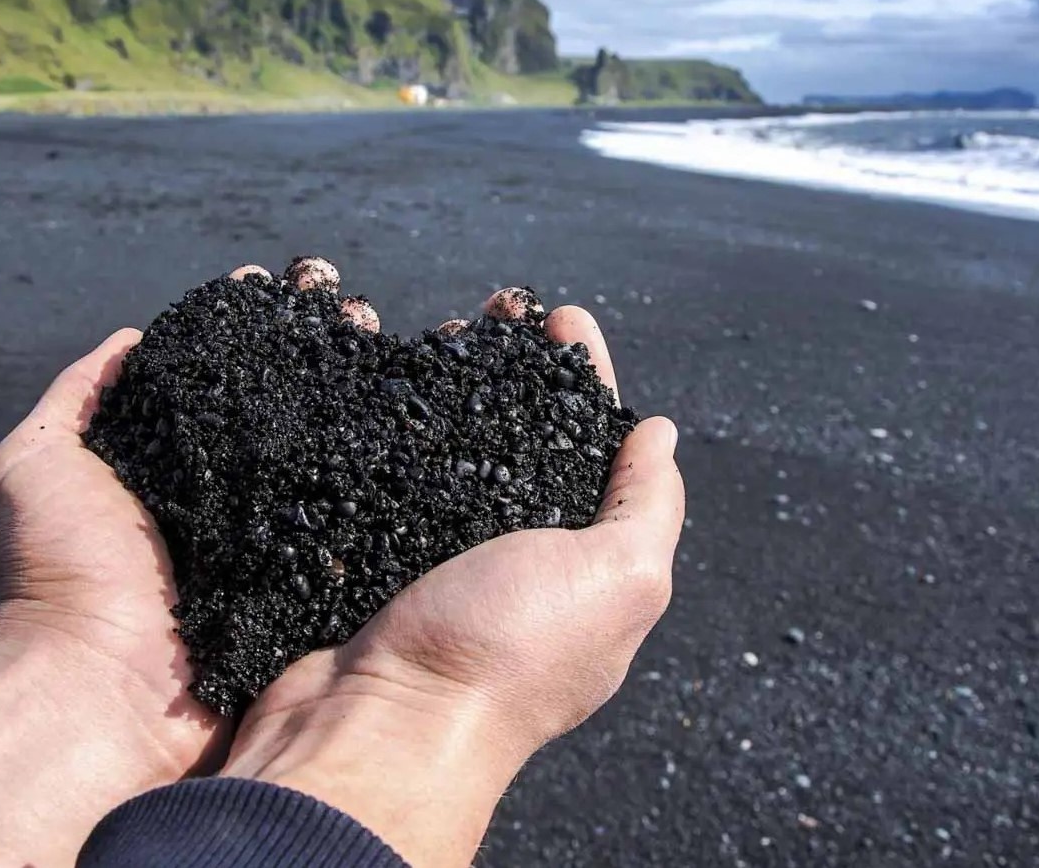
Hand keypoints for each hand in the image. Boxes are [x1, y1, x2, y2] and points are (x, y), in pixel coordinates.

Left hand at [0, 257, 370, 867]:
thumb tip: (131, 338)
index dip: (261, 329)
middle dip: (324, 351)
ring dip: (363, 395)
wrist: (100, 684)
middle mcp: (227, 494)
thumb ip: (77, 397)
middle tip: (357, 311)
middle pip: (287, 406)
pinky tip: (413, 419)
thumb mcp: (34, 461)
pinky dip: (385, 476)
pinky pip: (352, 522)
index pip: (226, 377)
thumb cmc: (57, 568)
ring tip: (389, 341)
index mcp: (170, 463)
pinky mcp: (306, 583)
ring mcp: (271, 537)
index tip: (295, 287)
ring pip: (330, 452)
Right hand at [221, 289, 684, 867]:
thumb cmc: (505, 652)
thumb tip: (660, 435)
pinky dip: (394, 433)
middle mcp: (519, 566)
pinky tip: (382, 390)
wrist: (378, 725)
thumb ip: (647, 507)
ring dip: (454, 389)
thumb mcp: (614, 578)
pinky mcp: (381, 562)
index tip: (564, 317)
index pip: (600, 451)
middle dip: (517, 370)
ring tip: (438, 334)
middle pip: (526, 443)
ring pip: (456, 454)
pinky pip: (395, 482)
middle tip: (492, 312)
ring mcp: (444, 564)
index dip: (587, 379)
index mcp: (586, 570)